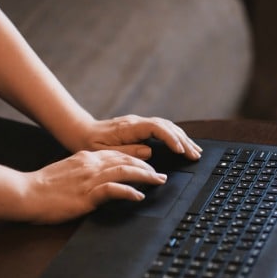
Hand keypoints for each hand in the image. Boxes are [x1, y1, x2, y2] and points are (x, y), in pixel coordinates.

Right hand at [23, 149, 166, 223]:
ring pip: (125, 171)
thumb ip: (85, 170)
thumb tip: (101, 177)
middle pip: (126, 161)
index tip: (148, 166)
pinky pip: (113, 190)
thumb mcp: (68, 171)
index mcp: (86, 158)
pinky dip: (128, 192)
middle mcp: (91, 164)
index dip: (137, 160)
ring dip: (145, 176)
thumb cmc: (44, 186)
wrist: (26, 192)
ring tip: (157, 182)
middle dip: (146, 168)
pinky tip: (138, 197)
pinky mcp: (87, 194)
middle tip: (161, 176)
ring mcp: (90, 179)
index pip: (118, 155)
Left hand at [78, 115, 201, 160]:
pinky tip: (182, 145)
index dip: (170, 139)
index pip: (156, 128)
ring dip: (182, 138)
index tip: (180, 151)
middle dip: (183, 141)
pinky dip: (175, 137)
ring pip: (167, 126)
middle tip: (195, 155)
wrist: (81, 131)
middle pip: (166, 126)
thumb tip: (149, 151)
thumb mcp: (104, 152)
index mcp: (128, 127)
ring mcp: (139, 123)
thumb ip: (127, 152)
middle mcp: (136, 122)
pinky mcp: (140, 128)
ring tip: (195, 151)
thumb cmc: (90, 143)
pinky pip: (162, 129)